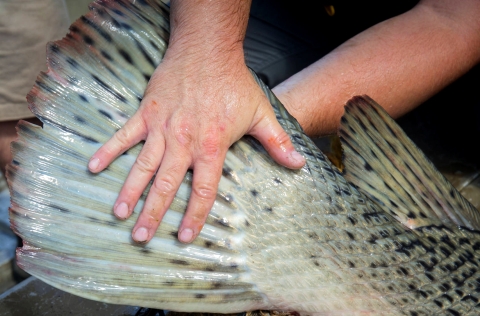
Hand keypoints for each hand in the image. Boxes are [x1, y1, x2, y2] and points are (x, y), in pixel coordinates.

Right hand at [88, 44, 304, 243]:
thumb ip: (277, 142)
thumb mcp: (261, 113)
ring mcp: (162, 127)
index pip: (203, 190)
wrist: (207, 49)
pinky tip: (94, 167)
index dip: (195, 216)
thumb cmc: (234, 83)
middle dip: (154, 213)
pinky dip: (109, 150)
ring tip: (119, 214)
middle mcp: (184, 141)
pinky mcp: (146, 112)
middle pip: (167, 185)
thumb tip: (299, 164)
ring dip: (130, 191)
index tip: (184, 237)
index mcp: (211, 146)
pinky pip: (124, 135)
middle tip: (142, 237)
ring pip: (143, 166)